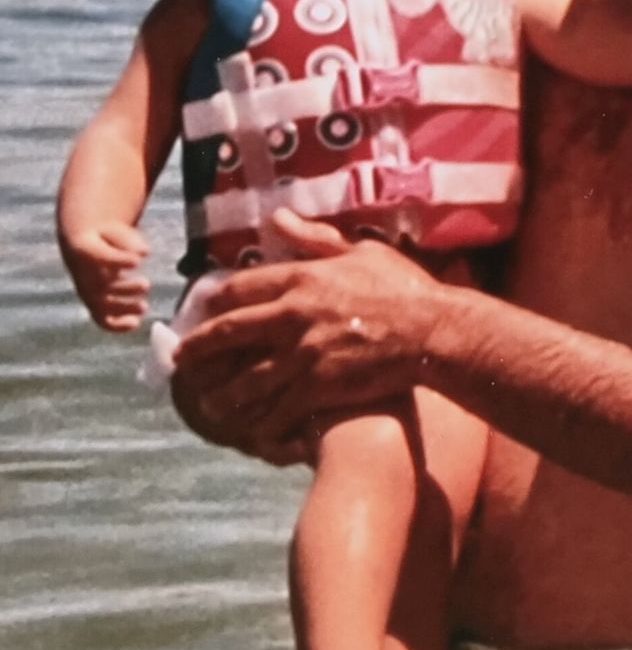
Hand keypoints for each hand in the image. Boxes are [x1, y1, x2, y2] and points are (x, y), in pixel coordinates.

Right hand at [61, 222, 150, 331]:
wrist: (85, 244)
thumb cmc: (105, 235)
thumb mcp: (116, 230)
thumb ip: (128, 240)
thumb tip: (144, 252)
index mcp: (83, 250)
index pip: (99, 257)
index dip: (118, 261)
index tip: (137, 262)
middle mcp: (81, 274)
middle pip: (100, 287)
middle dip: (124, 289)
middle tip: (146, 285)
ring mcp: (87, 290)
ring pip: (101, 305)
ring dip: (123, 308)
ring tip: (144, 307)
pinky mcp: (94, 303)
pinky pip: (101, 319)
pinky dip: (116, 325)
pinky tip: (135, 323)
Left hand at [170, 211, 447, 464]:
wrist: (432, 333)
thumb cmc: (403, 288)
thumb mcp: (360, 251)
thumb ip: (314, 238)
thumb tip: (278, 216)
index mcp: (301, 278)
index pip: (239, 288)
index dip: (212, 302)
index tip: (198, 312)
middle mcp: (293, 315)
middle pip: (229, 333)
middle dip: (199, 349)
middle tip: (181, 362)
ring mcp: (303, 354)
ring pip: (245, 379)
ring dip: (222, 395)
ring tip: (208, 406)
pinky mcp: (318, 387)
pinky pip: (277, 409)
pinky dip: (261, 423)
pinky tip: (251, 433)